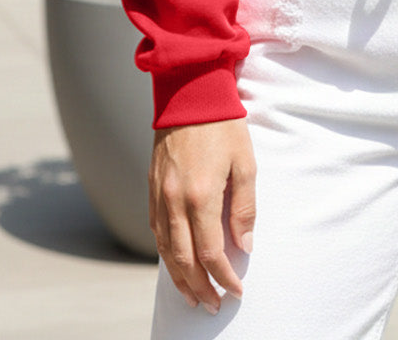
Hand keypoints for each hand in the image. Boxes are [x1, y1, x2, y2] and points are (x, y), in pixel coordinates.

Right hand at [149, 119, 256, 314]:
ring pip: (165, 250)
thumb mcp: (245, 162)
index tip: (236, 291)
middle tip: (213, 306)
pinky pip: (155, 230)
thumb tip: (244, 246)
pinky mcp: (151, 187)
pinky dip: (165, 253)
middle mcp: (175, 201)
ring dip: (179, 278)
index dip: (224, 277)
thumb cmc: (223, 124)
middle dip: (200, 288)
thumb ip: (244, 207)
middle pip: (184, 260)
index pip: (211, 253)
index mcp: (201, 196)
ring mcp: (159, 195)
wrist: (190, 90)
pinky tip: (175, 263)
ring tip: (193, 296)